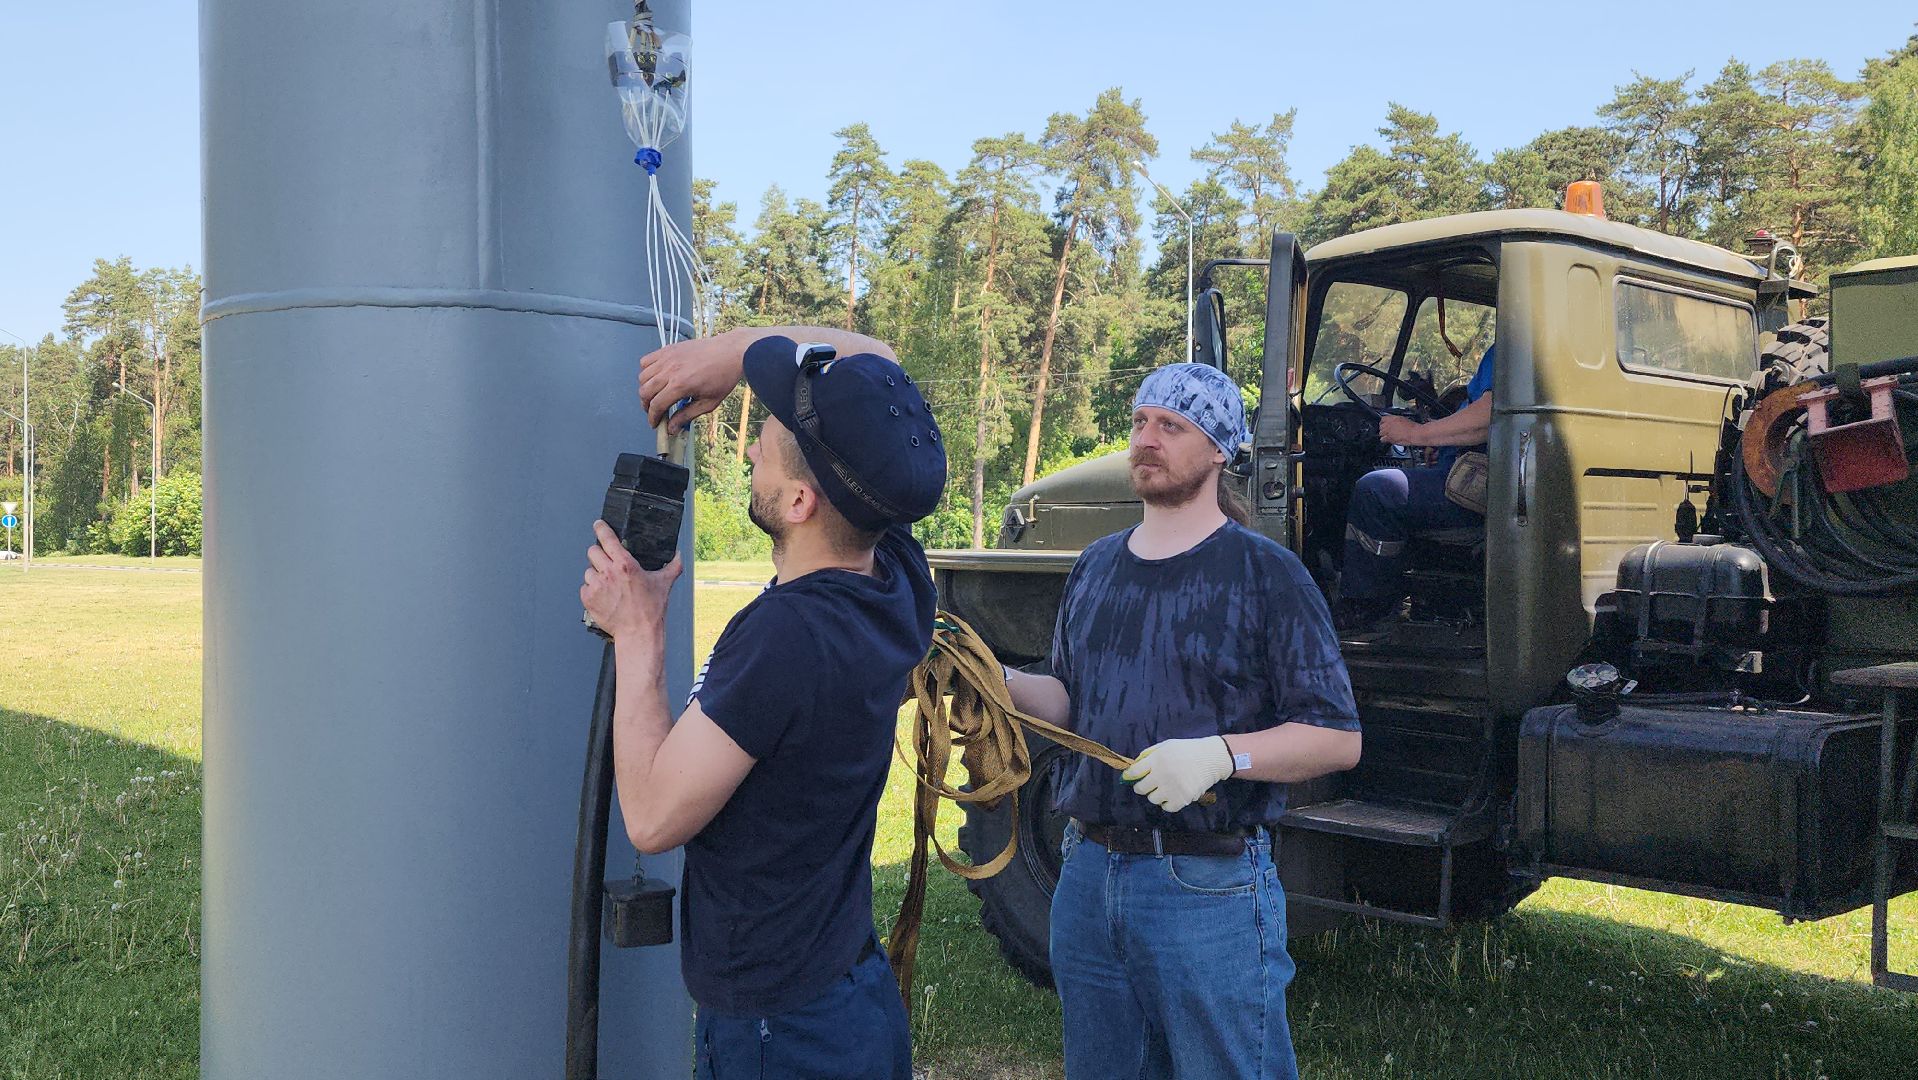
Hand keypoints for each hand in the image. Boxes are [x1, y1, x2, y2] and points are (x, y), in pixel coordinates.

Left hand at [581, 520, 681, 639]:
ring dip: (595, 575)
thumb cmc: (650, 610)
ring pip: (588, 570)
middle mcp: (608, 573)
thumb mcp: (664, 584)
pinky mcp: (588, 599)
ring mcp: (596, 586)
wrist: (638, 632)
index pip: (607, 539)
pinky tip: (603, 596)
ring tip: (608, 585)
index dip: (601, 528)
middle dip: (599, 555)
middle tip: (607, 563)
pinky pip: (584, 587)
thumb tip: (679, 556)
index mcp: (625, 565)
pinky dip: (591, 590)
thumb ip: (673, 566)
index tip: (598, 525)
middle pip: (592, 551)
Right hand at [639, 330, 745, 431]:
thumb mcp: (708, 403)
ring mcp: (667, 358)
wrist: (730, 352)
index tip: (655, 423)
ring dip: (645, 389)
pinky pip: (646, 361)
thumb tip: (671, 428)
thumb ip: (686, 415)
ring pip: (643, 377)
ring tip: (655, 395)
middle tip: (654, 411)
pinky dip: (646, 371)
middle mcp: (670, 371)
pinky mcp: (668, 349)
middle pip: (645, 392)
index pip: (656, 405)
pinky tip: (655, 378)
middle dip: (646, 406)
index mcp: (680, 385)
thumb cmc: (723, 376)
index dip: (653, 417)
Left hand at [1122, 736, 1233, 813]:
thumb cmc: (1187, 751)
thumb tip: (1133, 768)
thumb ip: (1149, 754)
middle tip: (1149, 784)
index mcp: (1157, 759)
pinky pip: (1167, 807)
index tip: (1129, 778)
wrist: (1211, 758)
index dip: (1129, 776)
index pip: (1134, 772)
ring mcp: (1172, 788)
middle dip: (1142, 786)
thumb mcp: (1166, 746)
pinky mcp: (1182, 799)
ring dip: (1156, 795)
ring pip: (1153, 799)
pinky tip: (1173, 794)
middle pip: (1140, 788)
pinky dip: (1168, 803)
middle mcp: (1162, 774)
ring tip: (1165, 788)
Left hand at [1377, 414, 1421, 445]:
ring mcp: (1388, 431)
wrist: (1415, 433)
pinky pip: (1382, 439)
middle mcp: (1389, 423)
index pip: (1382, 419)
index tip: (1385, 425)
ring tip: (1389, 436)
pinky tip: (1388, 440)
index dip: (1383, 423)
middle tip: (1388, 431)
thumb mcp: (1403, 419)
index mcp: (1392, 418)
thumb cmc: (1413, 427)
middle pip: (1380, 426)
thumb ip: (1396, 421)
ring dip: (1384, 435)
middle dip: (1384, 429)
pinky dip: (1385, 440)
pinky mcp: (1389, 437)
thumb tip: (1393, 422)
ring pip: (1380, 433)